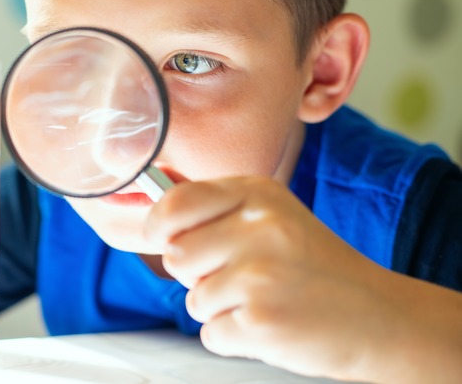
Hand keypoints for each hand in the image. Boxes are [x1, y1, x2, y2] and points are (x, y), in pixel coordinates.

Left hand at [145, 174, 400, 379]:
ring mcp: (259, 274)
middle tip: (243, 278)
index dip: (158, 225)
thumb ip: (218, 213)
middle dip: (196, 274)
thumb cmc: (315, 269)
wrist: (380, 318)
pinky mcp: (260, 321)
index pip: (175, 202)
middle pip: (175, 255)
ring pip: (193, 299)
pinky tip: (270, 324)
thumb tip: (153, 219)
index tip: (162, 238)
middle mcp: (259, 227)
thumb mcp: (273, 217)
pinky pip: (210, 334)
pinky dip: (234, 339)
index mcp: (258, 194)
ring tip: (263, 301)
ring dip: (219, 310)